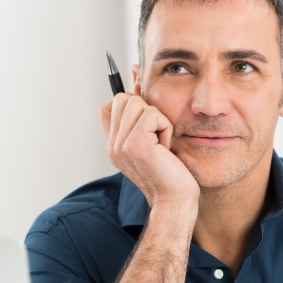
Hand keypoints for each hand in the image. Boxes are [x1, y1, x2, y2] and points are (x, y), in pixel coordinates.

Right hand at [97, 94, 199, 211]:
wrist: (175, 200)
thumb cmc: (169, 173)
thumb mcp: (150, 142)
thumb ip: (139, 119)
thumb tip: (137, 82)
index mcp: (114, 145)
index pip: (107, 107)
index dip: (129, 105)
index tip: (148, 122)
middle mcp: (113, 145)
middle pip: (122, 99)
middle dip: (145, 110)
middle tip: (156, 136)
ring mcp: (121, 144)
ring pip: (136, 102)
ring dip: (157, 119)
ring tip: (161, 143)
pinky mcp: (136, 144)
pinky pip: (153, 113)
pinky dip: (166, 127)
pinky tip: (166, 147)